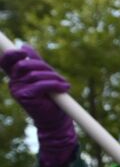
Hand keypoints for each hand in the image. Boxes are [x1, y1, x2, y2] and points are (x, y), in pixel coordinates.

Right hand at [1, 46, 77, 166]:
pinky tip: (64, 88)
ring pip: (34, 74)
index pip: (7, 60)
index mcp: (16, 76)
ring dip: (53, 77)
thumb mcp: (44, 76)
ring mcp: (16, 90)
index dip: (12, 53)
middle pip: (25, 65)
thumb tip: (24, 46)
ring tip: (65, 84)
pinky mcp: (24, 97)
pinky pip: (40, 84)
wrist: (55, 120)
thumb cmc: (51, 98)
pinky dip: (55, 84)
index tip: (23, 52)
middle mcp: (13, 82)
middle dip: (44, 66)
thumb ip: (35, 62)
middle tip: (59, 76)